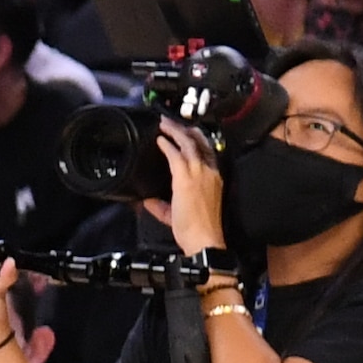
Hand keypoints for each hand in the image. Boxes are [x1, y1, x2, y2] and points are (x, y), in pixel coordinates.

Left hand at [152, 117, 226, 249]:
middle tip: (172, 123)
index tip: (185, 133)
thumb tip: (147, 201)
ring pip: (188, 144)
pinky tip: (160, 140)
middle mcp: (210, 172)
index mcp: (214, 178)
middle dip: (185, 130)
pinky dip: (168, 145)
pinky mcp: (187, 178)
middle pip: (199, 142)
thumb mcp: (180, 213)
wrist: (205, 239)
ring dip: (175, 132)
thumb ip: (163, 206)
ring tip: (164, 125)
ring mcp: (200, 173)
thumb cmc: (199, 229)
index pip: (207, 151)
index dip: (195, 139)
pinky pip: (177, 155)